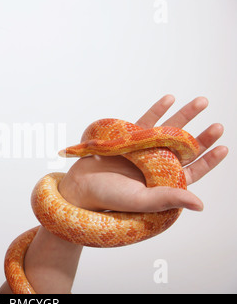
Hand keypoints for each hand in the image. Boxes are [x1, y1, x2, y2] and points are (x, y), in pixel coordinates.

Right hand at [58, 95, 227, 212]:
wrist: (80, 186)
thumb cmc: (109, 198)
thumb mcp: (140, 200)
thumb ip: (169, 199)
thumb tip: (200, 204)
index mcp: (162, 182)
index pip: (192, 171)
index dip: (208, 160)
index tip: (223, 147)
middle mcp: (155, 165)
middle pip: (184, 148)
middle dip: (202, 136)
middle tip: (218, 126)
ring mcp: (143, 150)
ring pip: (169, 131)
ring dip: (185, 116)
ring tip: (201, 101)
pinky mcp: (128, 138)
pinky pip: (146, 121)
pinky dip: (158, 110)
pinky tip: (169, 98)